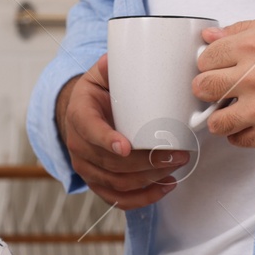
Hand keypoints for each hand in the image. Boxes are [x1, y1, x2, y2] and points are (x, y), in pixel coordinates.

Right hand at [56, 54, 189, 209]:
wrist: (83, 114)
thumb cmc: (98, 93)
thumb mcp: (101, 74)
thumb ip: (114, 66)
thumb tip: (125, 55)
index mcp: (79, 114)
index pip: (89, 130)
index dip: (106, 140)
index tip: (126, 146)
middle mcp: (78, 145)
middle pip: (110, 163)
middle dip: (145, 162)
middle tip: (176, 154)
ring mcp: (86, 167)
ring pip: (116, 183)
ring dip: (149, 179)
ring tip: (175, 168)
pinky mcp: (97, 182)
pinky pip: (117, 199)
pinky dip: (142, 198)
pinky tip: (164, 188)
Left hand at [193, 16, 254, 148]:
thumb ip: (242, 30)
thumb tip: (209, 38)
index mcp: (253, 46)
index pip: (205, 58)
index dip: (211, 64)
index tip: (219, 69)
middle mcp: (252, 77)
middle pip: (202, 88)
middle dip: (209, 89)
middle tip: (223, 90)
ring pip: (215, 121)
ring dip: (222, 116)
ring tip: (236, 110)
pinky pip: (236, 139)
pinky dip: (241, 132)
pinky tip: (253, 122)